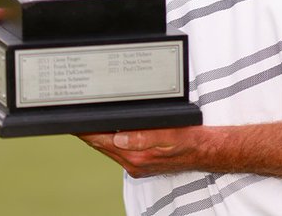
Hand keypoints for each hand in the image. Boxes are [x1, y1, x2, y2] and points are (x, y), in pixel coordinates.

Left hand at [78, 126, 209, 177]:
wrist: (205, 151)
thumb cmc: (189, 139)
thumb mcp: (169, 134)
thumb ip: (144, 137)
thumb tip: (119, 137)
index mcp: (137, 156)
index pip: (102, 141)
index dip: (87, 131)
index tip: (75, 121)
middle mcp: (134, 163)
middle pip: (102, 145)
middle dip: (90, 132)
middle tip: (77, 116)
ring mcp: (137, 165)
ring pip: (110, 149)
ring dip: (100, 137)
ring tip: (90, 122)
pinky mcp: (142, 164)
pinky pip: (120, 152)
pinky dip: (112, 141)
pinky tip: (112, 131)